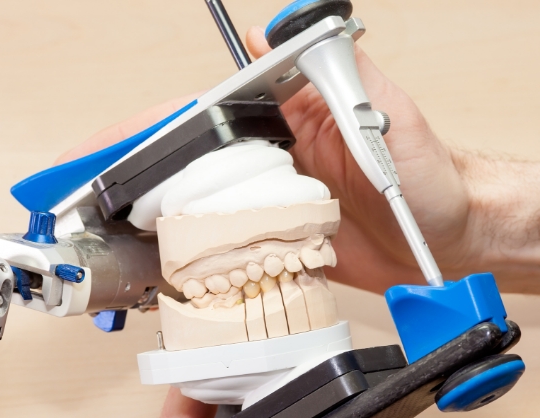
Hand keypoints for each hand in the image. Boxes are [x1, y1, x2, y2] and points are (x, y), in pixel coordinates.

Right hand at [56, 27, 539, 293]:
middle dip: (135, 182)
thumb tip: (287, 27)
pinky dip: (200, 256)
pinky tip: (174, 269)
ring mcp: (276, 203)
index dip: (150, 132)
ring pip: (205, 209)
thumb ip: (341, 75)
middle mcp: (275, 160)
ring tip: (117, 243)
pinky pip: (234, 246)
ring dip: (159, 223)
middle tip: (90, 206)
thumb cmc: (430, 178)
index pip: (207, 117)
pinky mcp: (285, 240)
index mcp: (289, 121)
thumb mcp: (390, 117)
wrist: (449, 238)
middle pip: (191, 166)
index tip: (107, 152)